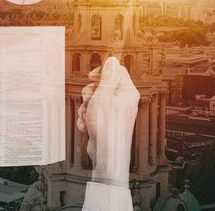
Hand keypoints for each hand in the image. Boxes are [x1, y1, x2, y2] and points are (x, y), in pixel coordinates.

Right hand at [77, 57, 138, 186]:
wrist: (106, 154)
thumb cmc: (107, 128)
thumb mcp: (103, 96)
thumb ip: (107, 77)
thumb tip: (112, 60)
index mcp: (127, 92)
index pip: (116, 71)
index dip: (101, 72)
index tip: (91, 77)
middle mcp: (124, 101)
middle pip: (102, 85)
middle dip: (90, 93)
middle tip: (90, 101)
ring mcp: (115, 111)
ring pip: (95, 99)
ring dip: (86, 107)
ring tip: (89, 117)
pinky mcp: (107, 120)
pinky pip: (94, 112)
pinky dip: (88, 117)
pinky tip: (88, 125)